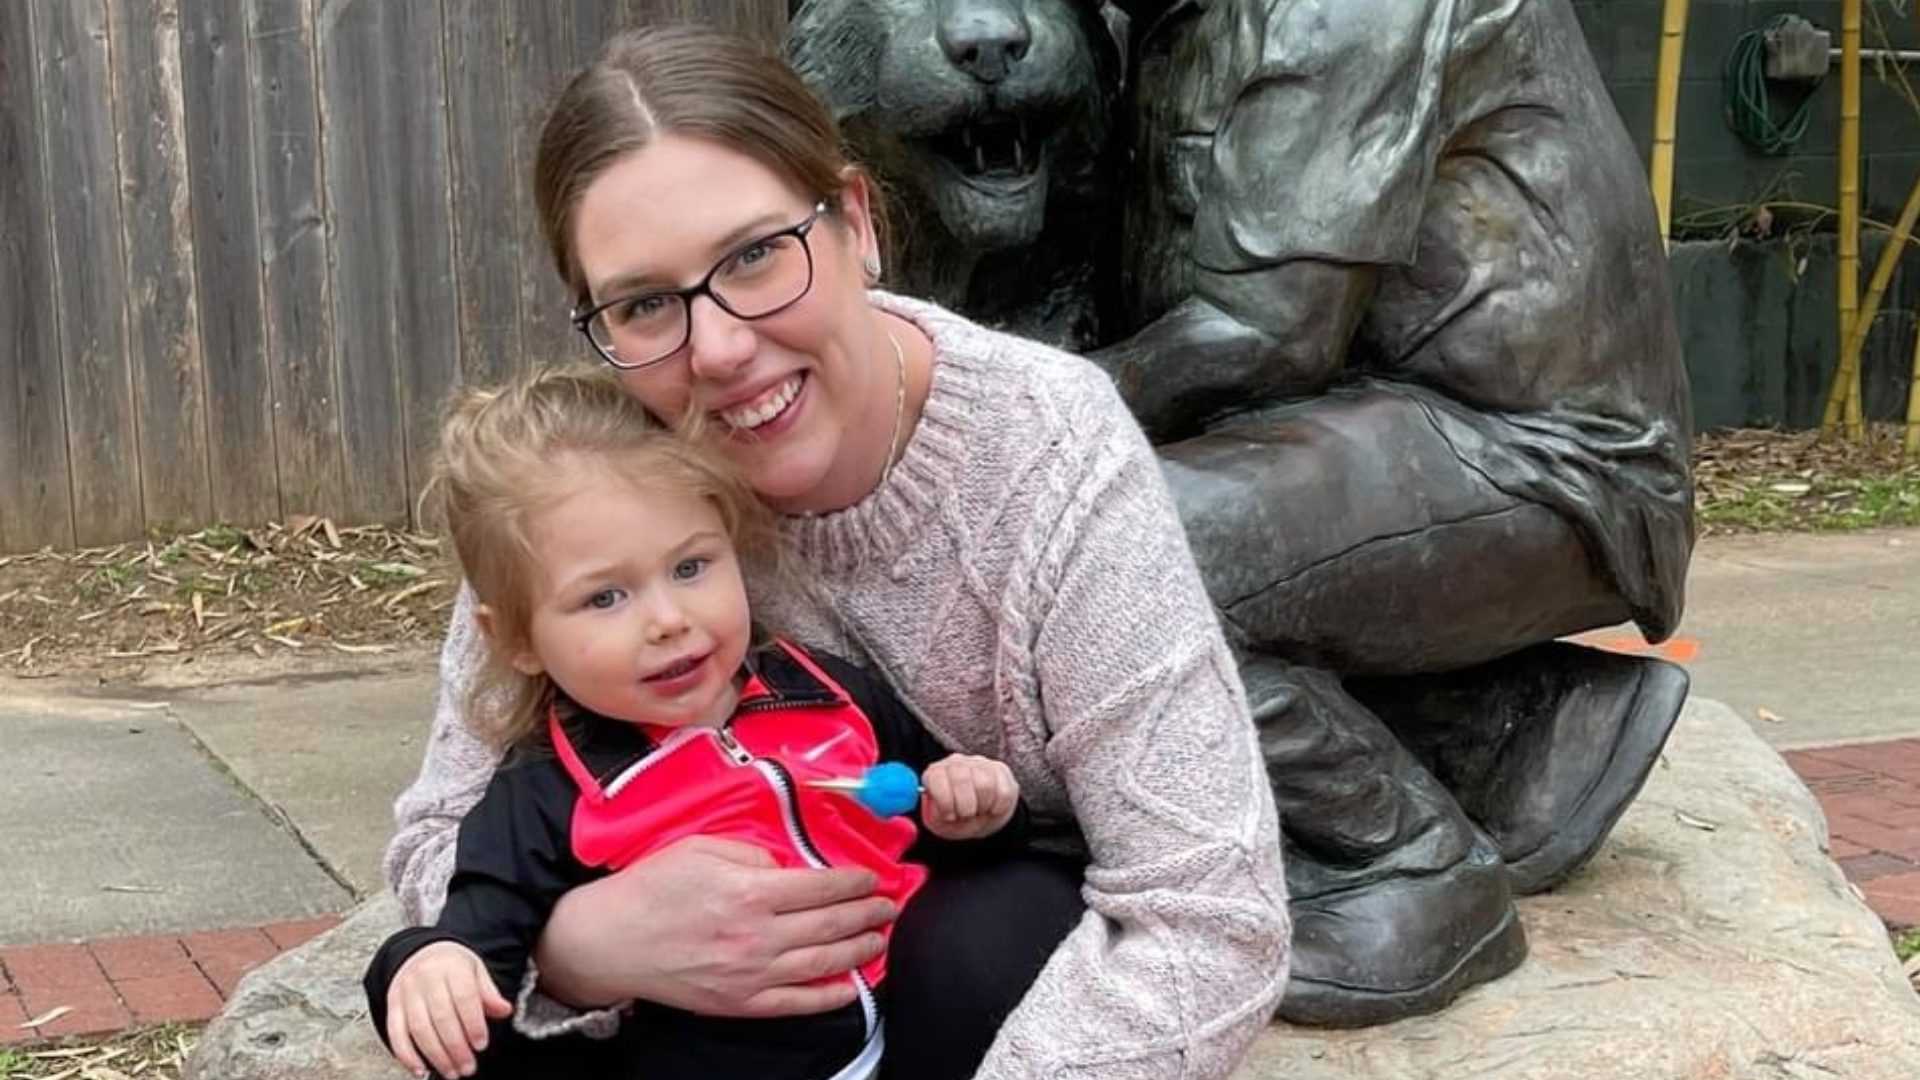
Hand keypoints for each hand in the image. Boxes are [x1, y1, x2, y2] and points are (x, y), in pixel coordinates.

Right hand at [385, 941, 511, 1078]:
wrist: (421, 954)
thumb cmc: (452, 967)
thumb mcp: (476, 971)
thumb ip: (489, 993)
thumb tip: (505, 1010)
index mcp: (452, 967)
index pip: (464, 997)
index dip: (473, 1024)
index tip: (481, 1045)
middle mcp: (426, 978)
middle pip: (441, 1016)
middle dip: (456, 1047)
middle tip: (468, 1067)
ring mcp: (406, 992)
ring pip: (419, 1028)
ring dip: (435, 1055)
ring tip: (451, 1071)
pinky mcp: (393, 1006)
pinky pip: (396, 1033)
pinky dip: (406, 1055)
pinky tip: (420, 1069)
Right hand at [534, 835, 895, 1017]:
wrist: (608, 941)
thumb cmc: (651, 888)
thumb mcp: (701, 849)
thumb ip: (753, 854)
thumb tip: (789, 867)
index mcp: (749, 892)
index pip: (821, 885)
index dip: (855, 881)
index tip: (871, 877)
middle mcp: (756, 936)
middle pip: (830, 924)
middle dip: (867, 913)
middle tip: (889, 904)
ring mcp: (750, 974)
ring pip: (822, 963)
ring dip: (860, 950)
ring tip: (880, 937)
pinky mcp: (739, 1002)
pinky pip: (796, 1003)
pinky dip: (830, 996)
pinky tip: (851, 985)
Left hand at [921, 754, 1019, 839]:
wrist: (982, 817)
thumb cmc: (957, 819)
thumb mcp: (942, 824)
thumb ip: (938, 818)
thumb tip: (943, 813)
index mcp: (936, 773)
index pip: (936, 777)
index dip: (944, 801)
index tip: (950, 816)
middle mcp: (956, 763)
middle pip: (961, 779)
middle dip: (965, 806)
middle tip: (966, 816)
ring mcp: (980, 764)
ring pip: (985, 784)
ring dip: (983, 807)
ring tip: (979, 812)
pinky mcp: (1000, 770)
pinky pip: (1003, 791)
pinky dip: (998, 807)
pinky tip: (992, 808)